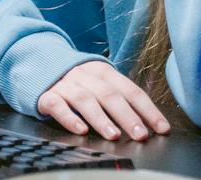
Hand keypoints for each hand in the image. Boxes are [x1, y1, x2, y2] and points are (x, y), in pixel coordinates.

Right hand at [36, 61, 169, 141]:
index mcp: (103, 71)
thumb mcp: (99, 83)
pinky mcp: (46, 95)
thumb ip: (119, 97)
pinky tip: (80, 130)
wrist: (39, 65)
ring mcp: (65, 84)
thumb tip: (147, 121)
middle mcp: (85, 76)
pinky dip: (69, 118)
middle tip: (140, 135)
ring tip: (114, 135)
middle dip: (127, 116)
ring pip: (85, 100)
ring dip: (101, 118)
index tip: (161, 128)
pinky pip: (57, 105)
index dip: (148, 109)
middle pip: (109, 95)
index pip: (130, 90)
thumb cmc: (78, 82)